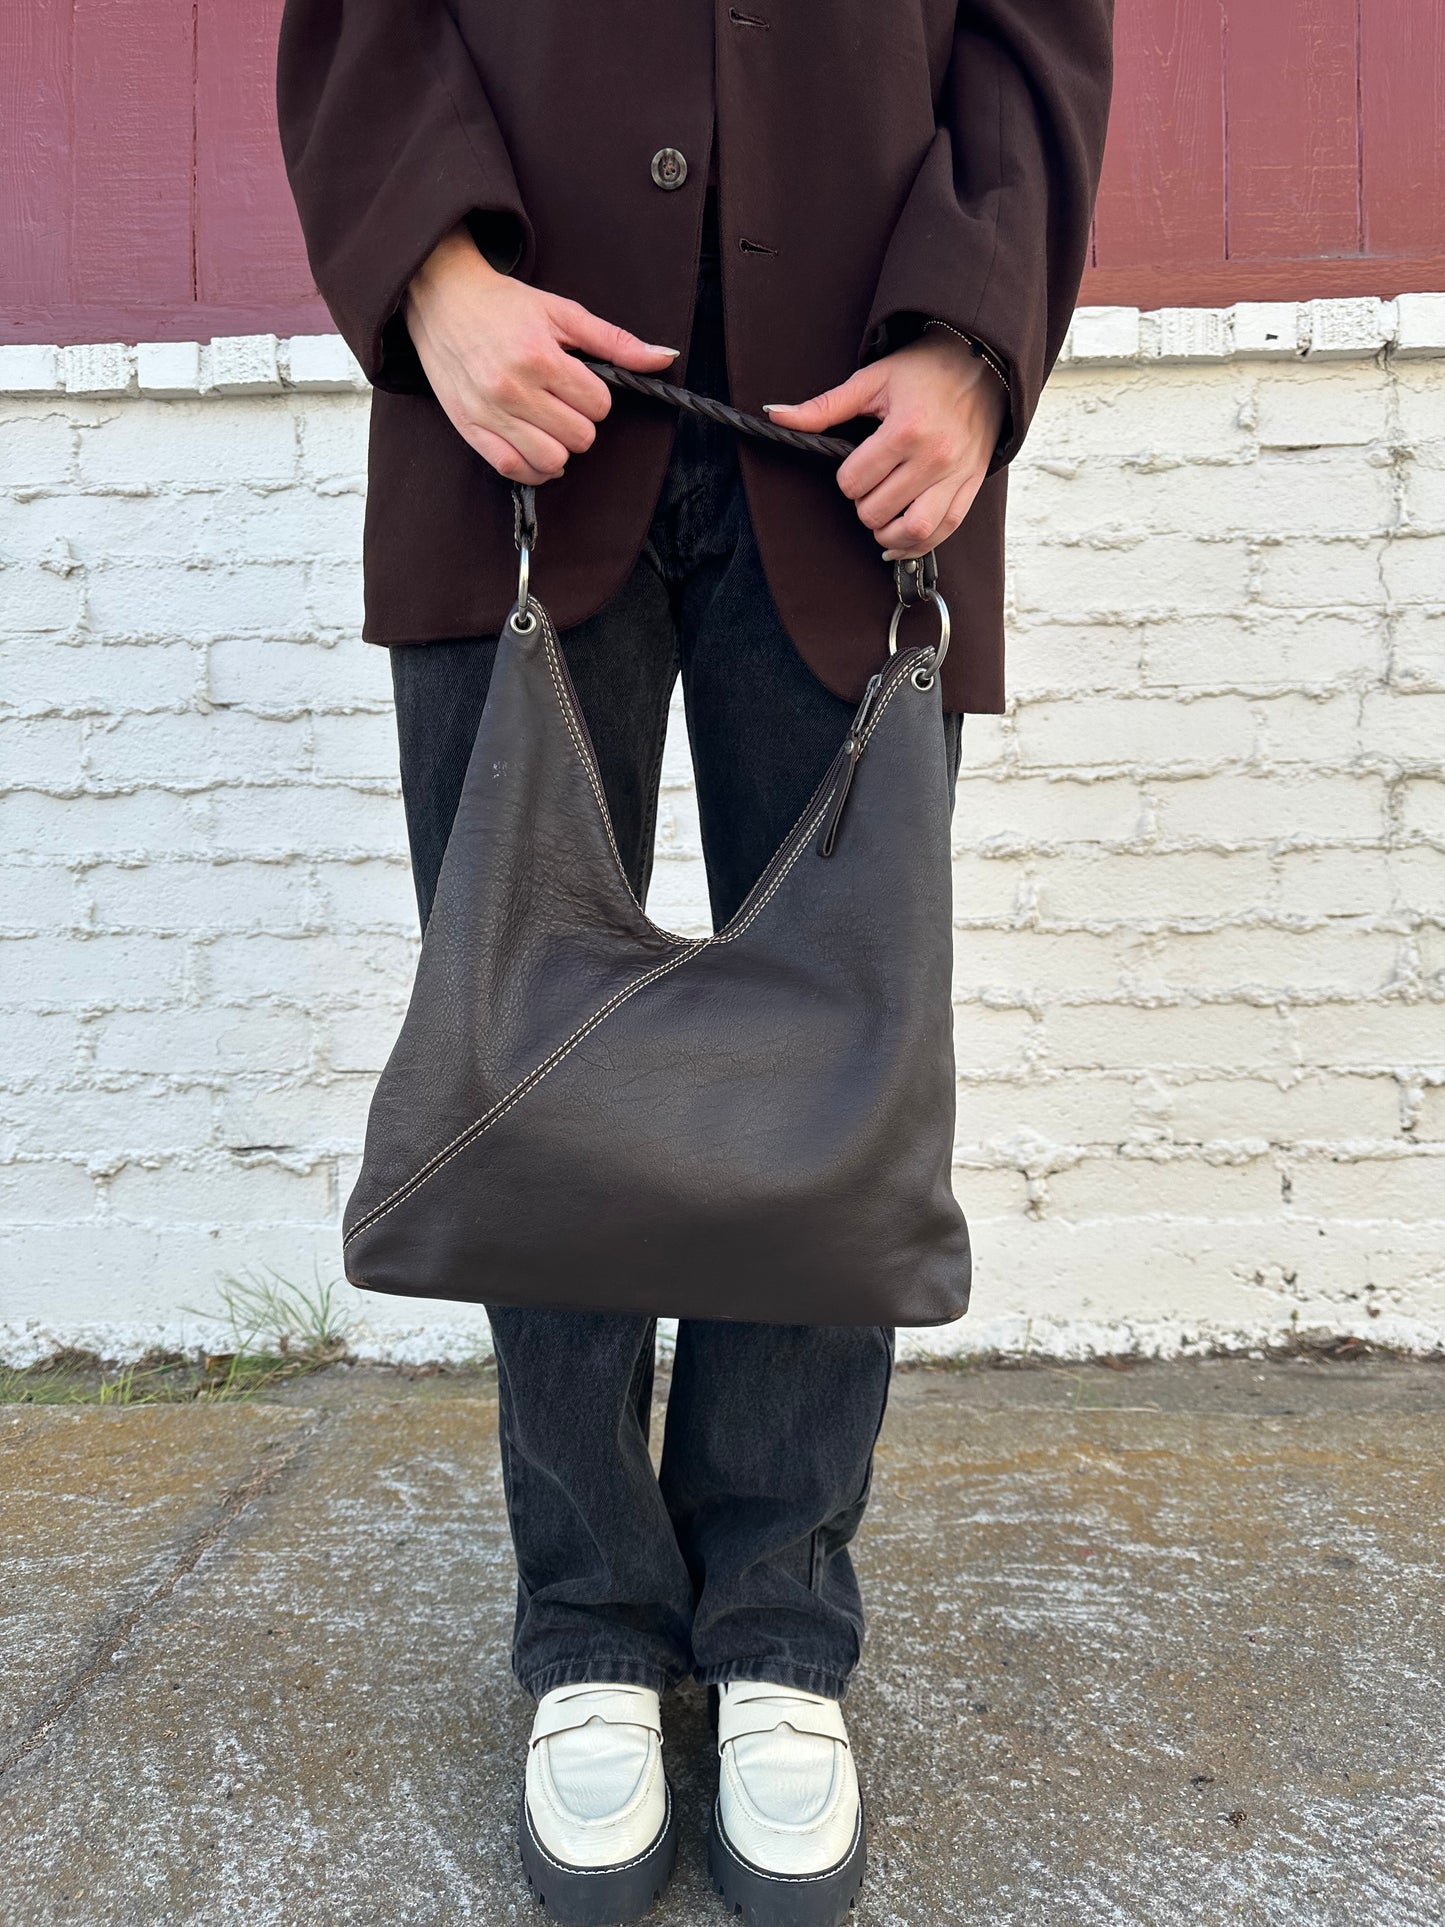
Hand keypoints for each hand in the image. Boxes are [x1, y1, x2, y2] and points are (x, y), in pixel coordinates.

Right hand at [405, 224, 678, 485]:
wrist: (442, 297)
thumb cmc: (504, 304)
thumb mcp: (563, 312)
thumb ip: (615, 341)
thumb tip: (665, 358)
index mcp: (540, 357)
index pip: (598, 406)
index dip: (596, 397)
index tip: (579, 382)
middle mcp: (513, 388)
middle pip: (579, 438)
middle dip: (580, 422)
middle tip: (563, 401)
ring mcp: (489, 412)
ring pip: (551, 462)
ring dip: (559, 448)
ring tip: (549, 424)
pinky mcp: (469, 428)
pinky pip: (513, 470)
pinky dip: (532, 468)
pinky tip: (535, 447)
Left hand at [763, 330, 1007, 558]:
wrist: (982, 363)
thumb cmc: (925, 370)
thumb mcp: (871, 380)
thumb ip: (823, 407)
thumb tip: (775, 414)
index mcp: (906, 429)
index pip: (854, 482)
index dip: (846, 478)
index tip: (856, 464)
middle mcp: (933, 457)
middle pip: (877, 510)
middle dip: (863, 503)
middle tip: (870, 484)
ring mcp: (955, 475)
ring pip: (912, 530)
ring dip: (887, 532)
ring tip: (881, 516)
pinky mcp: (970, 487)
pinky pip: (943, 532)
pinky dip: (917, 545)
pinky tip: (900, 541)